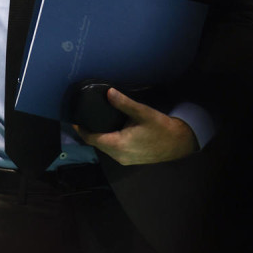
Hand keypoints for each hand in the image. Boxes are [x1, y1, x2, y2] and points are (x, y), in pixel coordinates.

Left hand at [72, 88, 199, 165]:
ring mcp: (124, 160)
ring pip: (105, 147)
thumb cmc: (160, 128)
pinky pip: (113, 150)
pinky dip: (108, 140)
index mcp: (117, 145)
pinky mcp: (130, 160)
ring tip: (95, 119)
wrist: (178, 143)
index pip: (91, 138)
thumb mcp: (142, 113)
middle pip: (97, 143)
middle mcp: (117, 156)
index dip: (81, 129)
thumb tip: (108, 92)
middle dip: (89, 131)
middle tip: (85, 115)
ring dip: (99, 136)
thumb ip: (124, 103)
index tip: (74, 118)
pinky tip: (110, 128)